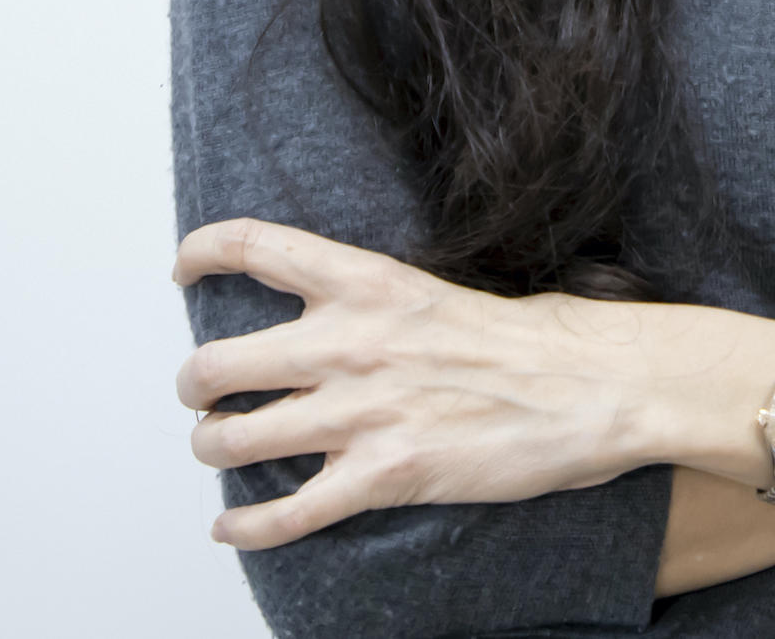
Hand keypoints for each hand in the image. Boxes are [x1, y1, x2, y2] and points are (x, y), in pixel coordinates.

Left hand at [174, 218, 664, 549]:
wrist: (589, 386)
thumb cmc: (530, 338)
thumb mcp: (436, 290)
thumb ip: (373, 302)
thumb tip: (329, 319)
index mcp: (367, 281)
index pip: (255, 247)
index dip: (202, 254)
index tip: (185, 270)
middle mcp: (349, 342)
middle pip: (212, 365)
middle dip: (194, 386)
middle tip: (205, 392)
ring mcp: (360, 413)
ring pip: (230, 440)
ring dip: (214, 449)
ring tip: (223, 448)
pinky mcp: (381, 476)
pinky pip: (282, 514)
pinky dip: (244, 528)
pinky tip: (233, 527)